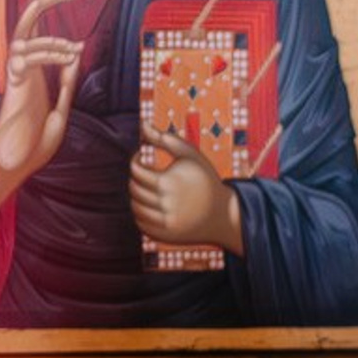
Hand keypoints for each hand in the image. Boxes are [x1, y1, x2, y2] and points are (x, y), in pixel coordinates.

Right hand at [0, 0, 83, 212]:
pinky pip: (26, 57)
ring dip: (50, 29)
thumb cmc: (34, 144)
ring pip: (23, 32)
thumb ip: (66, 84)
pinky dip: (48, 52)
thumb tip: (74, 57)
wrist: (15, 166)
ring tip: (74, 43)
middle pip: (27, 17)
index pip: (37, 24)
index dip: (49, 2)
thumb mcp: (59, 111)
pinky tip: (67, 58)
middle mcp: (21, 65)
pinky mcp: (12, 85)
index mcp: (33, 68)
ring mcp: (15, 73)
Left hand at [129, 129, 243, 252]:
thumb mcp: (189, 154)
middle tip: (147, 173)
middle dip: (137, 178)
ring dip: (137, 195)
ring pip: (135, 206)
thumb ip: (163, 138)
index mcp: (167, 183)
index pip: (135, 170)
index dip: (136, 160)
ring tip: (150, 188)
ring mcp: (162, 223)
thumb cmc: (205, 179)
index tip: (142, 158)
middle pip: (134, 188)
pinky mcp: (163, 235)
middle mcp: (163, 205)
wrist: (223, 215)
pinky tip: (154, 204)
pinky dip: (142, 212)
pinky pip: (140, 223)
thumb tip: (142, 123)